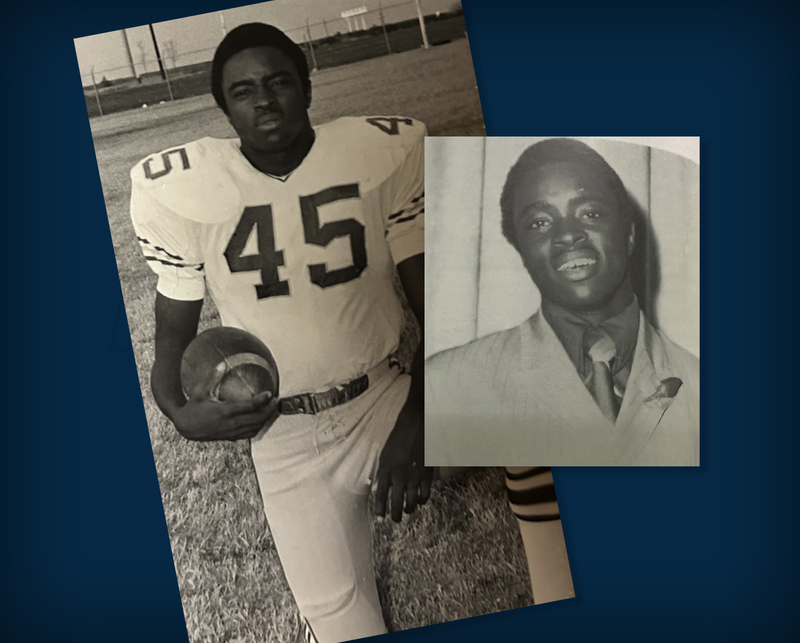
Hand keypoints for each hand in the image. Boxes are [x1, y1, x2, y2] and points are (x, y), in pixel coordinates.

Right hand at [172, 364, 278, 440]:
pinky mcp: (231, 437)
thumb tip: (223, 363)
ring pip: (255, 428)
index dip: (262, 400)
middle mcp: (230, 423)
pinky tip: (260, 419)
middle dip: (269, 410)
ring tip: (270, 409)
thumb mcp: (200, 391)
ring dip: (265, 419)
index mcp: (224, 411)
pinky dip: (258, 427)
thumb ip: (212, 377)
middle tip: (275, 401)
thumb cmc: (193, 407)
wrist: (185, 427)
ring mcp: (231, 432)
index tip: (269, 394)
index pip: (249, 407)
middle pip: (257, 419)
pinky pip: (250, 434)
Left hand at [374, 401, 432, 522]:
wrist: (415, 426)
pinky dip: (422, 500)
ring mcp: (414, 477)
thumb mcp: (384, 455)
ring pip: (411, 503)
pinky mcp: (427, 475)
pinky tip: (419, 500)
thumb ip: (382, 473)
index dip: (380, 511)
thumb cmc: (397, 439)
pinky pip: (425, 495)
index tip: (380, 520)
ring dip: (409, 510)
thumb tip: (378, 488)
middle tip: (396, 520)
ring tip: (407, 510)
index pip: (380, 496)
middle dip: (395, 516)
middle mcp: (399, 477)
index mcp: (386, 471)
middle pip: (396, 504)